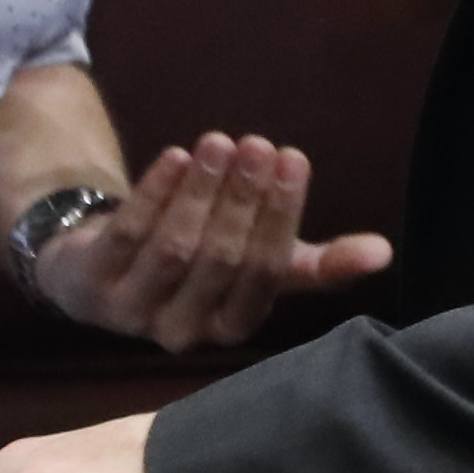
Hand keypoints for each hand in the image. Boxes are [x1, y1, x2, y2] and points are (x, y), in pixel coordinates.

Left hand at [27, 135, 394, 351]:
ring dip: (201, 191)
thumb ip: (318, 265)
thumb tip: (383, 252)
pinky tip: (176, 156)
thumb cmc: (200, 266)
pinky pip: (126, 235)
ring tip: (221, 141)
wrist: (102, 274)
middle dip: (244, 199)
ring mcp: (131, 311)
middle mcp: (183, 331)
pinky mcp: (90, 283)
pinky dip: (153, 194)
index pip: (264, 275)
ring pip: (176, 248)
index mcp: (232, 329)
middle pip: (220, 260)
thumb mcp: (259, 266)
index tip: (294, 160)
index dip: (280, 216)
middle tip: (260, 145)